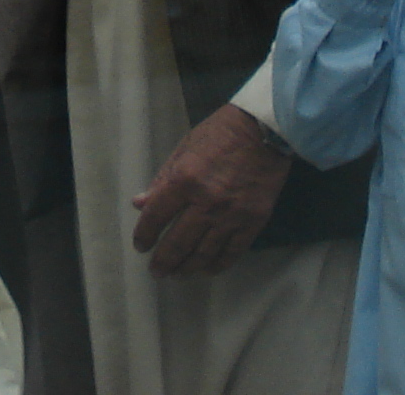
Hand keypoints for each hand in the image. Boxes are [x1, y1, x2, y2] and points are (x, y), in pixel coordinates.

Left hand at [130, 104, 289, 276]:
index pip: (156, 216)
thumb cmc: (220, 134)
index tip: (141, 246)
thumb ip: (162, 179)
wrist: (264, 130)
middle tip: (157, 271)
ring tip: (178, 274)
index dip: (144, 235)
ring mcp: (231, 215)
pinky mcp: (253, 222)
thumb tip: (140, 204)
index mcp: (184, 179)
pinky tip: (206, 269)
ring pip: (204, 253)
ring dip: (187, 268)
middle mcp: (206, 202)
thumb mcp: (184, 148)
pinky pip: (231, 252)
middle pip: (178, 243)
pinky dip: (216, 265)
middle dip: (163, 261)